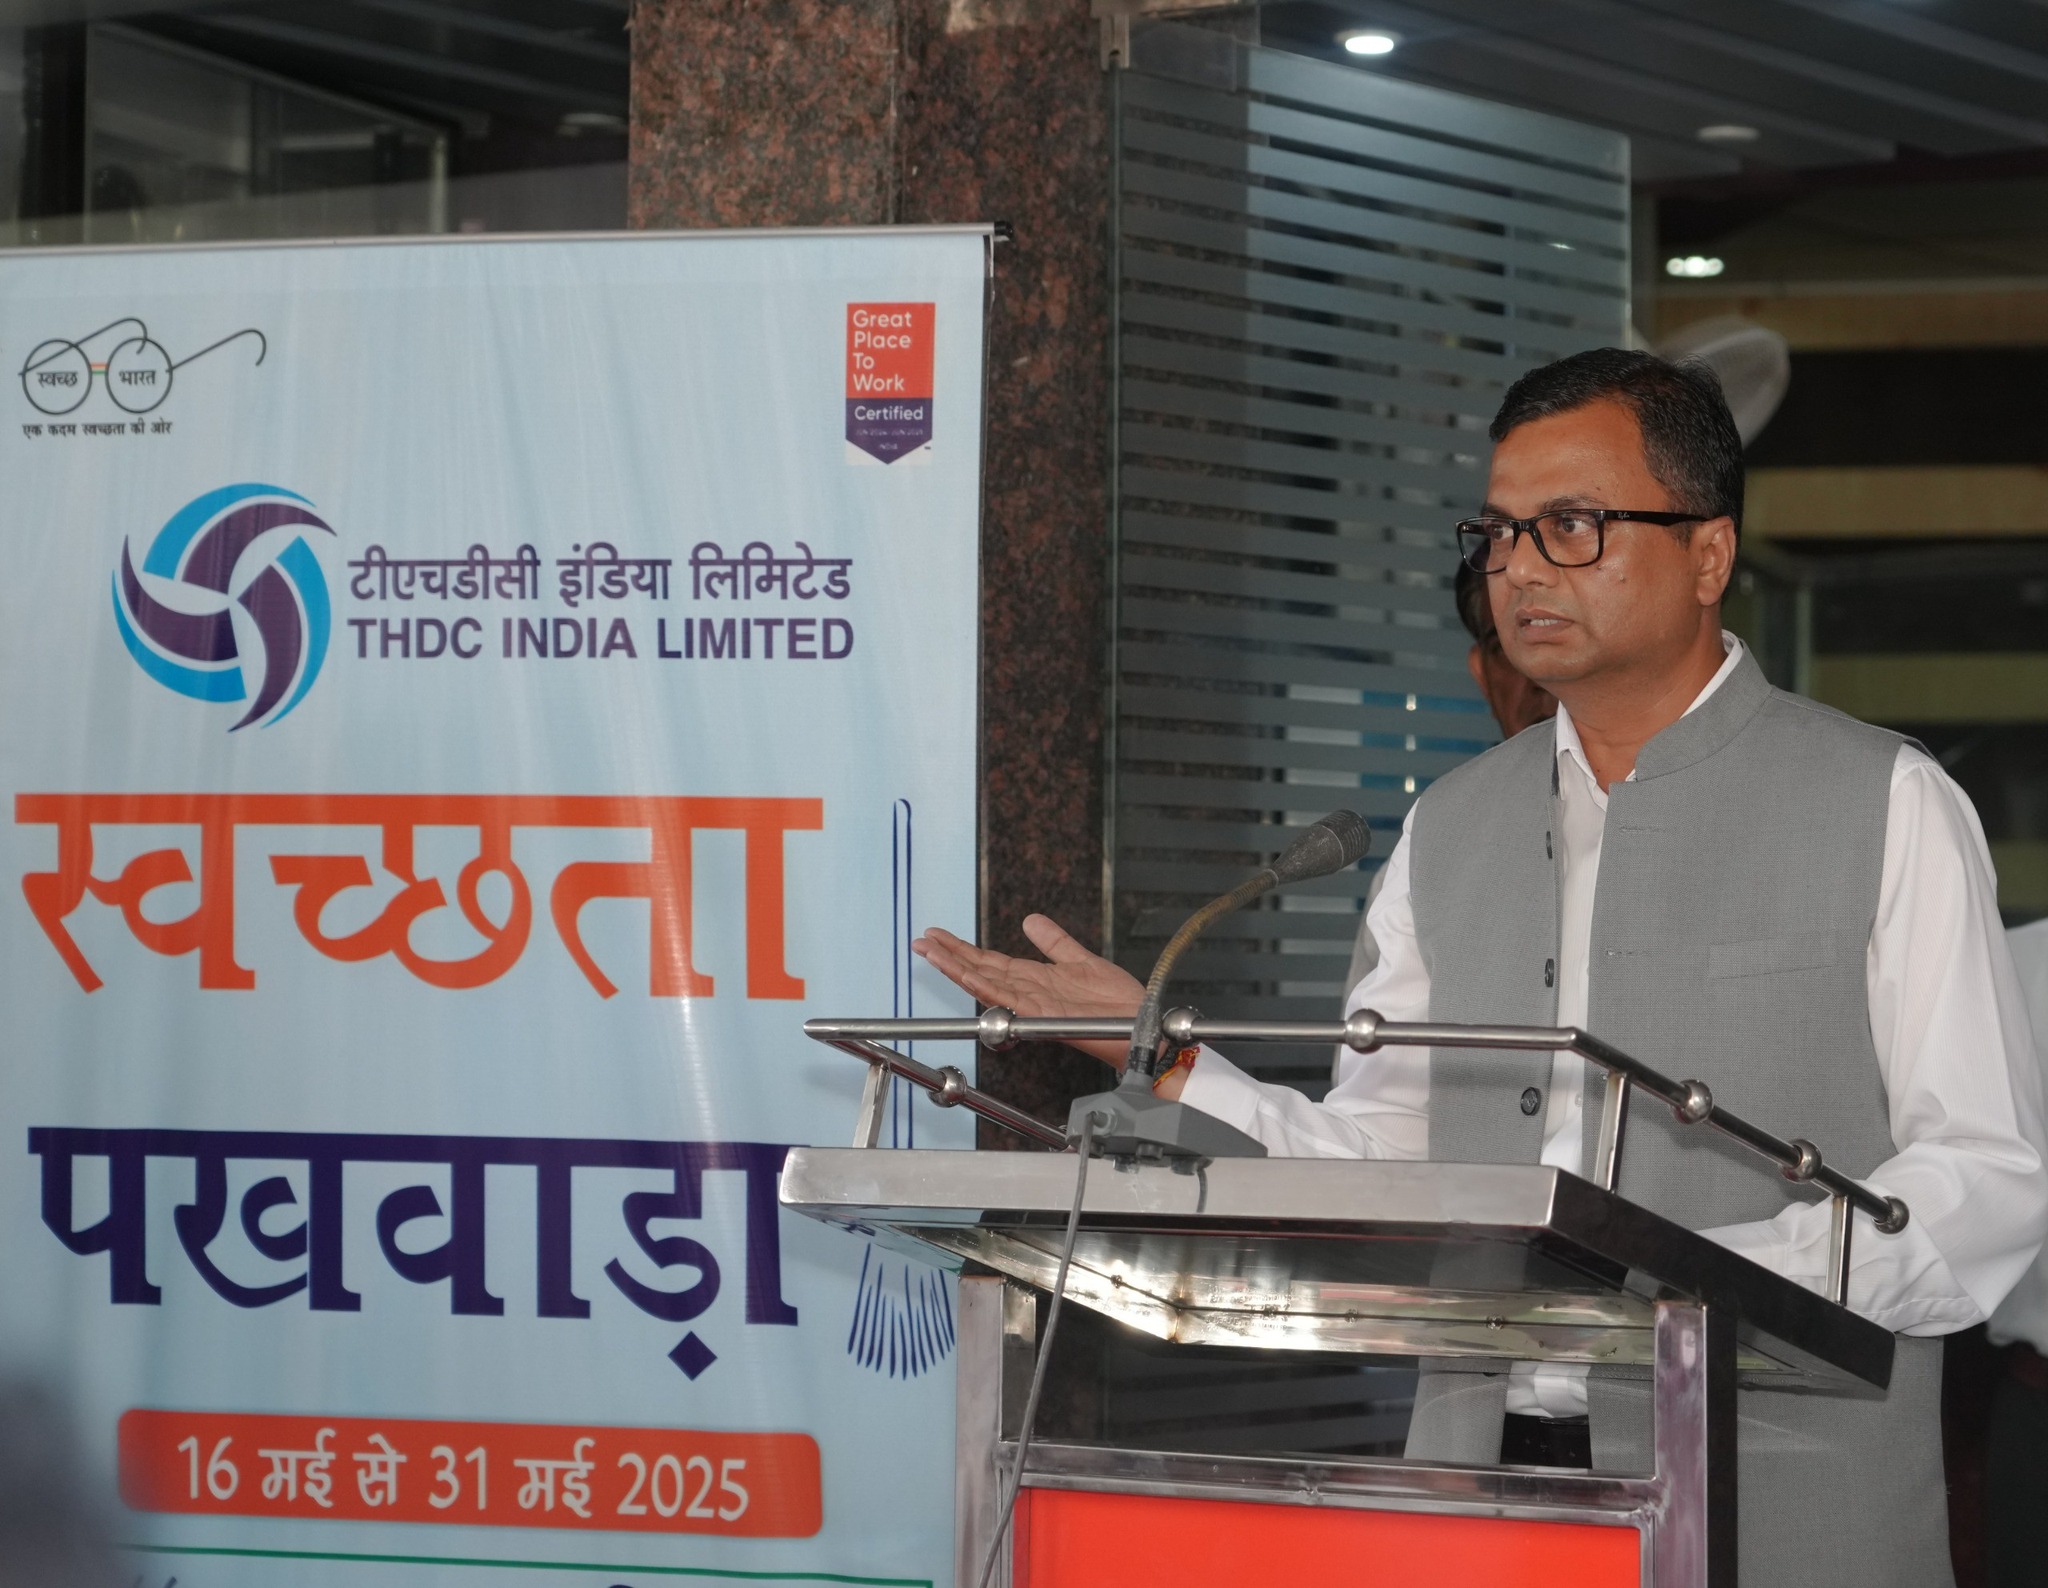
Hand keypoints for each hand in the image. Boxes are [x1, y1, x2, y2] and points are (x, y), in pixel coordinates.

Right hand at [912, 914, 1141, 1067]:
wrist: (1140, 1025)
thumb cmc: (1118, 1003)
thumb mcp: (1082, 960)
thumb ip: (1054, 942)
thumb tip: (1031, 920)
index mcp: (1037, 980)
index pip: (992, 962)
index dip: (964, 949)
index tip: (940, 936)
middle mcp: (1030, 992)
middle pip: (981, 970)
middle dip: (950, 956)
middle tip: (921, 941)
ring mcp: (1033, 1004)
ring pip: (985, 982)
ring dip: (955, 967)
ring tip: (930, 951)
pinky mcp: (1041, 1013)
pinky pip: (1005, 997)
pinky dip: (982, 984)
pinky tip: (963, 972)